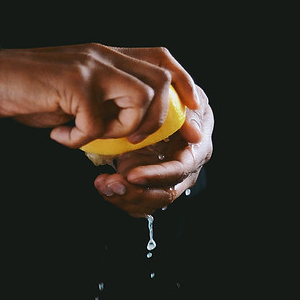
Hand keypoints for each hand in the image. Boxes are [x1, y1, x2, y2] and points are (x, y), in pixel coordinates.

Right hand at [0, 43, 198, 147]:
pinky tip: (60, 135)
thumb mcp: (78, 97)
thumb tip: (130, 129)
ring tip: (92, 137)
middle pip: (161, 80)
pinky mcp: (76, 82)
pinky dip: (79, 139)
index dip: (183, 84)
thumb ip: (106, 104)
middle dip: (160, 119)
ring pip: (141, 97)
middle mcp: (105, 55)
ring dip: (122, 128)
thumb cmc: (34, 94)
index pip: (162, 58)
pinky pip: (97, 122)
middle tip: (136, 140)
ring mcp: (92, 66)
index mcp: (109, 57)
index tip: (193, 113)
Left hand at [93, 87, 213, 216]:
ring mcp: (165, 181)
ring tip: (103, 184)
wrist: (154, 106)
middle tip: (111, 184)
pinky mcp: (148, 186)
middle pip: (163, 194)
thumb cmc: (173, 98)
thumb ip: (190, 113)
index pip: (179, 171)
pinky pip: (135, 202)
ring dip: (123, 197)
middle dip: (136, 193)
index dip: (156, 176)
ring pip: (148, 203)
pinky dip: (117, 198)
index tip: (132, 175)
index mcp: (196, 151)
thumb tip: (195, 135)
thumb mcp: (183, 97)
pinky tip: (103, 185)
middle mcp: (184, 172)